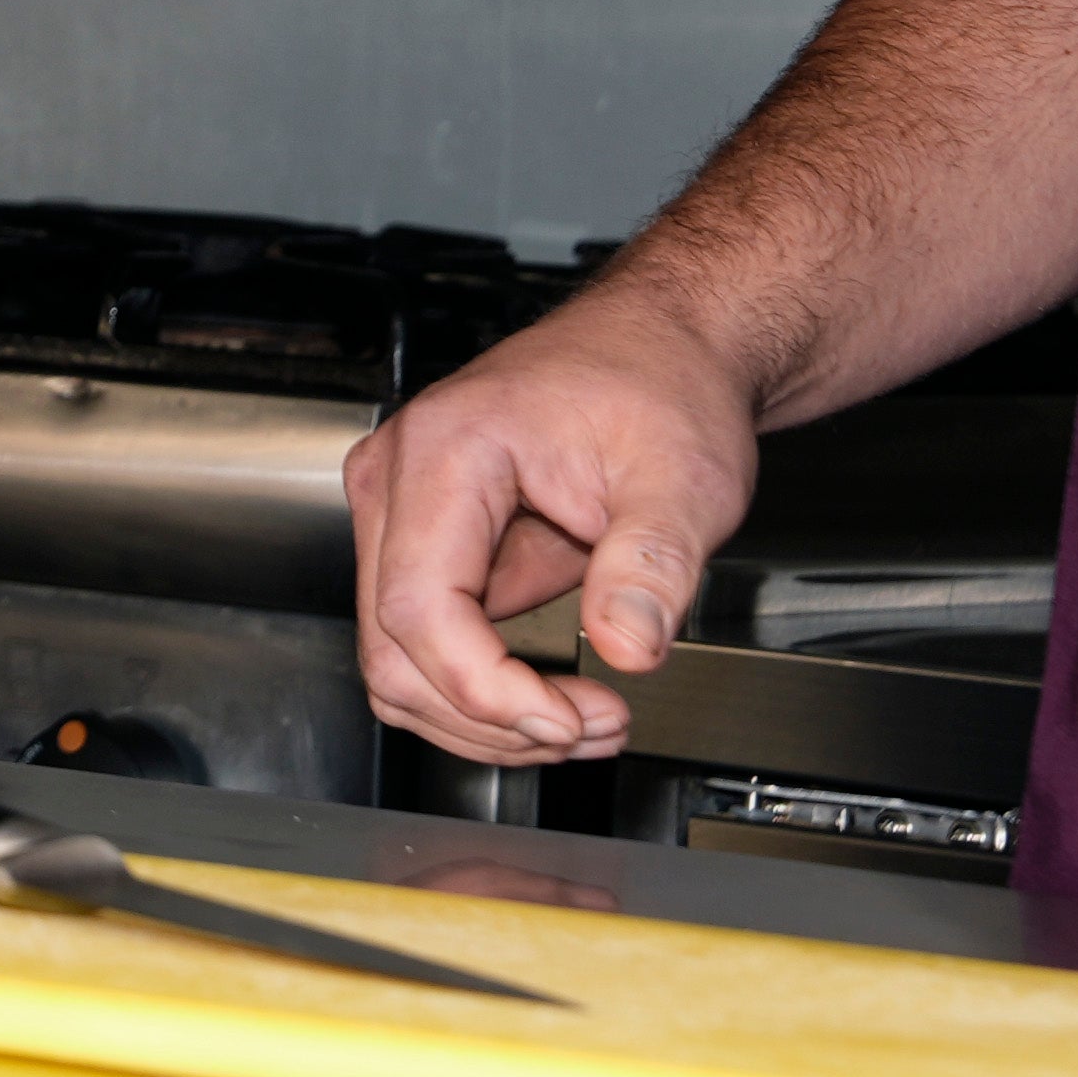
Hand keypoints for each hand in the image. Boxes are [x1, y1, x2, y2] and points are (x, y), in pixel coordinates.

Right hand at [343, 287, 761, 765]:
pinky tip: (554, 699)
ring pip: (398, 664)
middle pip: (394, 649)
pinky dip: (484, 693)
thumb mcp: (683, 476)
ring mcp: (402, 515)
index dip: (484, 687)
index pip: (418, 605)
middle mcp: (399, 481)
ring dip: (483, 719)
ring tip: (582, 720)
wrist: (656, 349)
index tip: (565, 721)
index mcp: (445, 450)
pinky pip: (426, 648)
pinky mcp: (424, 545)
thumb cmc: (658, 387)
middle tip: (594, 727)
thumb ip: (653, 564)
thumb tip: (628, 648)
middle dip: (492, 715)